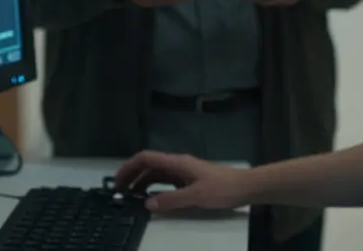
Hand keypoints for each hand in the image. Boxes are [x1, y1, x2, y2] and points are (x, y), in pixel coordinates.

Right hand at [114, 150, 254, 212]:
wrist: (246, 187)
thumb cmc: (222, 189)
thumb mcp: (195, 196)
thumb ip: (171, 200)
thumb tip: (146, 203)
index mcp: (177, 162)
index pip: (146, 158)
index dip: (129, 167)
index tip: (117, 181)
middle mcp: (178, 164)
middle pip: (149, 165)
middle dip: (132, 176)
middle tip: (119, 192)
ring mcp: (184, 172)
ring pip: (156, 174)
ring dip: (142, 183)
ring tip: (132, 198)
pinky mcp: (189, 180)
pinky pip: (166, 182)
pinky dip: (155, 188)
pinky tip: (152, 199)